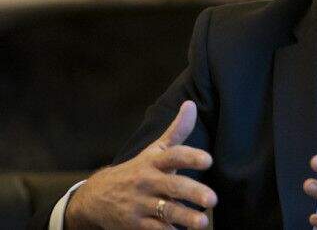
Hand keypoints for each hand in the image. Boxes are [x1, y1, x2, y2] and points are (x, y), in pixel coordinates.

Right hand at [65, 101, 216, 229]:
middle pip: (172, 186)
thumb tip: (191, 104)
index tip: (208, 160)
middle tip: (212, 199)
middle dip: (193, 192)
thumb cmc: (137, 170)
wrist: (96, 196)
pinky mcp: (135, 225)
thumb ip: (177, 131)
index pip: (173, 155)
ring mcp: (140, 204)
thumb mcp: (154, 150)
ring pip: (165, 211)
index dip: (190, 157)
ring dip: (184, 217)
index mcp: (154, 161)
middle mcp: (147, 181)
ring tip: (202, 222)